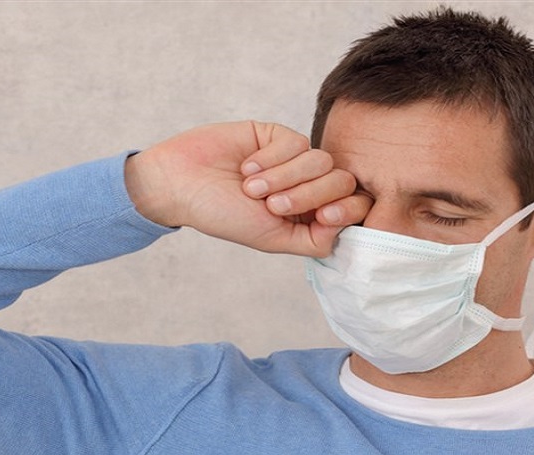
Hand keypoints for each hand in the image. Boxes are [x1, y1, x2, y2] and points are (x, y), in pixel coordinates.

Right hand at [125, 121, 371, 256]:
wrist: (182, 182)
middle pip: (342, 181)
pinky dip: (272, 159)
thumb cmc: (221, 215)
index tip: (325, 215)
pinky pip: (297, 142)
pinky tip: (247, 167)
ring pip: (321, 161)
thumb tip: (347, 227)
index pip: (351, 207)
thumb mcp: (272, 239)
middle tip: (272, 204)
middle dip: (309, 194)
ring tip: (251, 187)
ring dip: (284, 177)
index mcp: (308, 215)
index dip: (347, 209)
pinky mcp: (278, 135)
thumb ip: (313, 239)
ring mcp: (293, 159)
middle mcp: (305, 186)